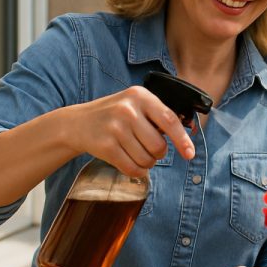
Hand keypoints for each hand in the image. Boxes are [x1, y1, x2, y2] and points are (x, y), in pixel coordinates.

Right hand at [65, 86, 194, 175]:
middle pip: (159, 146)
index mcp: (140, 96)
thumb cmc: (114, 115)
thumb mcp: (135, 104)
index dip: (182, 139)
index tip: (190, 153)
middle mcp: (128, 110)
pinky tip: (131, 163)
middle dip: (158, 153)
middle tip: (148, 147)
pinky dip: (137, 171)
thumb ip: (158, 116)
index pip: (169, 120)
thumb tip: (186, 139)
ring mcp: (115, 128)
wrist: (77, 123)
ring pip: (147, 159)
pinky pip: (132, 168)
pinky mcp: (105, 146)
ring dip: (147, 162)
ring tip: (135, 152)